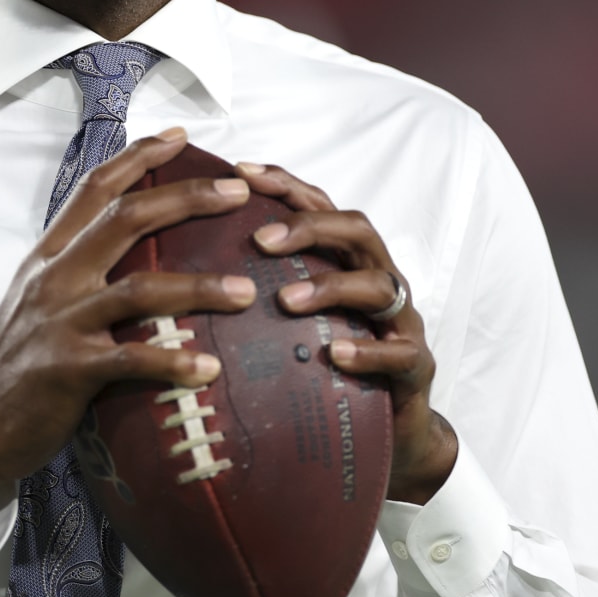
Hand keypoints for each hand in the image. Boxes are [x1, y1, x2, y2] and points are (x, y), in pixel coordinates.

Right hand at [0, 129, 257, 518]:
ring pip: (140, 288)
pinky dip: (174, 361)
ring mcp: (61, 321)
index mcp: (48, 256)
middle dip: (186, 197)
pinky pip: (132, 358)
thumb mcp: (38, 301)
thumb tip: (132, 251)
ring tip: (245, 292)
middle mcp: (54, 277)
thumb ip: (77, 270)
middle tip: (238, 191)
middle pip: (125, 217)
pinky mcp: (69, 369)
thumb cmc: (17, 367)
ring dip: (200, 287)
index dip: (138, 155)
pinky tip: (209, 368)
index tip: (181, 136)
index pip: (95, 188)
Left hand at [235, 161, 458, 504]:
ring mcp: (401, 320)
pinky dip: (368, 351)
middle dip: (309, 227)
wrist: (394, 424)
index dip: (285, 184)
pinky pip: (401, 353)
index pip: (320, 206)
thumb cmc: (332, 363)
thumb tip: (182, 270)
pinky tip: (336, 355)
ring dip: (329, 288)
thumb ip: (259, 289)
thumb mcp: (293, 320)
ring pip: (378, 286)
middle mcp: (378, 278)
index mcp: (347, 260)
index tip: (240, 172)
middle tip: (260, 240)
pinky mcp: (416, 365)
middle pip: (356, 230)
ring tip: (286, 301)